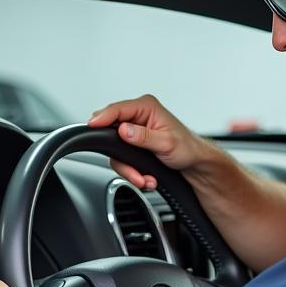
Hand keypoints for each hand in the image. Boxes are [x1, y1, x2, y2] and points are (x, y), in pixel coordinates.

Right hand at [88, 93, 210, 190]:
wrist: (193, 163)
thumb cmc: (186, 148)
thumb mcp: (167, 142)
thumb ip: (144, 136)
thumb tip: (124, 130)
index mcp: (146, 107)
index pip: (117, 109)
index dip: (102, 117)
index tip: (92, 126)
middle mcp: (137, 117)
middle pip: (111, 132)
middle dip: (121, 156)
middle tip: (131, 170)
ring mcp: (133, 132)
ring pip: (116, 151)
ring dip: (129, 169)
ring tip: (145, 179)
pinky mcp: (132, 146)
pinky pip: (122, 160)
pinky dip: (132, 172)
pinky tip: (146, 178)